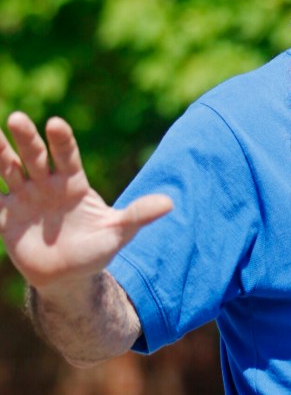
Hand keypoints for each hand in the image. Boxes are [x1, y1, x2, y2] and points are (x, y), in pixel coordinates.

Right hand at [0, 112, 171, 290]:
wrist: (68, 277)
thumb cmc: (96, 249)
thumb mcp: (118, 233)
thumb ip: (138, 216)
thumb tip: (170, 204)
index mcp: (73, 182)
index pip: (67, 155)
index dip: (62, 140)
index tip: (55, 123)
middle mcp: (47, 183)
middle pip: (36, 156)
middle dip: (27, 139)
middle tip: (19, 118)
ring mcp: (24, 198)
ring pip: (10, 170)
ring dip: (0, 153)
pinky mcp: (6, 217)